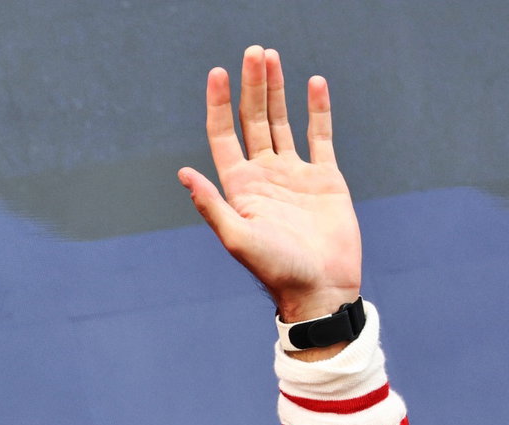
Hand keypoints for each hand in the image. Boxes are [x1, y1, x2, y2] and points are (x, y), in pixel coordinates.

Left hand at [179, 46, 360, 322]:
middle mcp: (264, 176)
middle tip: (253, 52)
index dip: (219, 104)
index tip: (218, 72)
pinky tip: (313, 83)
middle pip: (254, 120)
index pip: (224, 136)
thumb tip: (183, 173)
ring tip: (271, 57)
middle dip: (252, 86)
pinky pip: (320, 135)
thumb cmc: (276, 270)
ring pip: (283, 122)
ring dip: (277, 90)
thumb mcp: (238, 239)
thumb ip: (212, 206)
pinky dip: (317, 109)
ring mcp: (294, 175)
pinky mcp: (324, 179)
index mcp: (239, 187)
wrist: (319, 288)